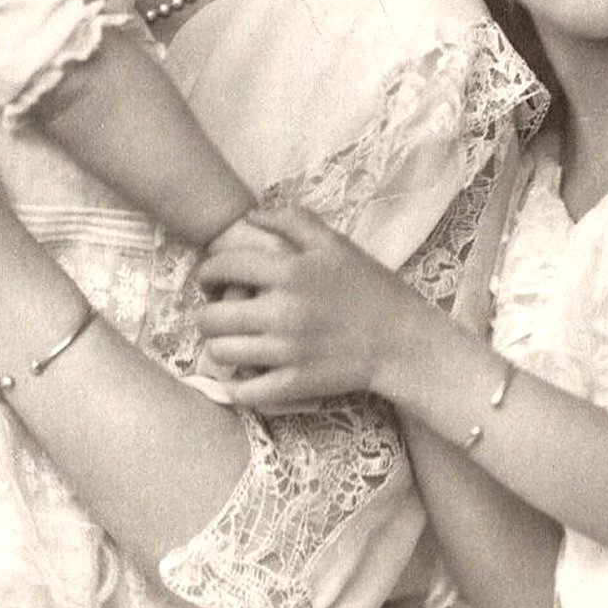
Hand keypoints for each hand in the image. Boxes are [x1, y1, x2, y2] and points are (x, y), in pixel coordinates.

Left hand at [195, 204, 428, 409]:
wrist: (402, 340)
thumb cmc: (368, 288)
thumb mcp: (336, 244)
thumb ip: (293, 221)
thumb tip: (252, 216)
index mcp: (290, 272)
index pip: (223, 266)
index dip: (208, 271)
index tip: (212, 279)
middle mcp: (283, 312)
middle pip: (212, 316)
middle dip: (206, 313)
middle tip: (218, 312)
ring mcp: (287, 352)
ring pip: (221, 353)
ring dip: (218, 346)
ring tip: (229, 341)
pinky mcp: (295, 384)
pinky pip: (244, 391)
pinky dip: (235, 385)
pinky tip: (243, 374)